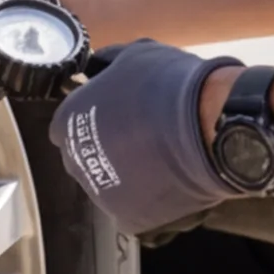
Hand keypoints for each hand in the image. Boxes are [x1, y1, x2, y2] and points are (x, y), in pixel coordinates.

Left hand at [43, 43, 236, 238]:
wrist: (206, 125)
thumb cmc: (165, 85)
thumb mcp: (133, 56)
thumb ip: (108, 64)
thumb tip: (98, 68)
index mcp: (67, 123)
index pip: (70, 125)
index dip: (96, 119)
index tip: (120, 114)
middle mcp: (74, 162)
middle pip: (87, 157)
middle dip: (110, 148)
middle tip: (143, 135)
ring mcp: (100, 194)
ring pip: (111, 185)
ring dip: (129, 174)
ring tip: (162, 159)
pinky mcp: (129, 218)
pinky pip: (135, 208)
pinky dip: (149, 198)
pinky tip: (169, 182)